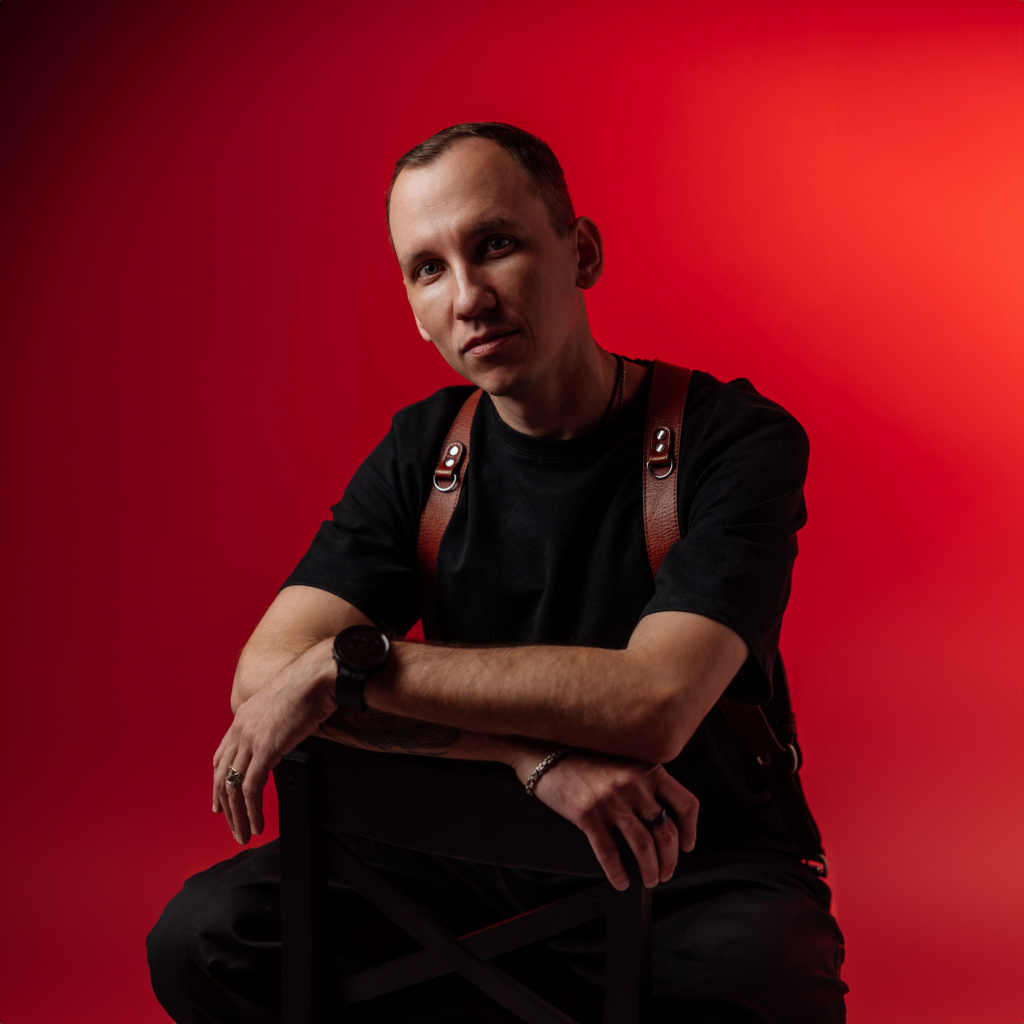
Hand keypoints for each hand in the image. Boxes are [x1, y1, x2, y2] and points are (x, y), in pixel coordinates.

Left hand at [212, 639, 337, 843]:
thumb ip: (274, 725)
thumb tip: (280, 741)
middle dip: (226, 807)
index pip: (221, 757)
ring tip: (245, 833)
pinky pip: (250, 789)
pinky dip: (252, 811)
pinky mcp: (264, 750)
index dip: (218, 782)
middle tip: (234, 827)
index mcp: (243, 718)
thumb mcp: (282, 706)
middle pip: (222, 777)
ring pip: (233, 788)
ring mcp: (250, 740)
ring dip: (238, 816)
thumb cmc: (309, 686)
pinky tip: (259, 822)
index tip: (220, 802)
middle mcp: (240, 729)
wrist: (317, 677)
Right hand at [516, 749, 697, 890]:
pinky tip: (621, 880)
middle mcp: (633, 784)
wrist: (545, 751)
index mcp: (647, 770)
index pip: (686, 803)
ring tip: (649, 879)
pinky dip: (618, 873)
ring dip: (650, 870)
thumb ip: (644, 783)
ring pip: (644, 846)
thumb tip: (662, 818)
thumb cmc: (584, 758)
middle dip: (671, 860)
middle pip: (667, 832)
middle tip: (666, 871)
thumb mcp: (623, 762)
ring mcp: (611, 799)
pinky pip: (610, 853)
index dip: (691, 831)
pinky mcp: (587, 814)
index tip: (687, 845)